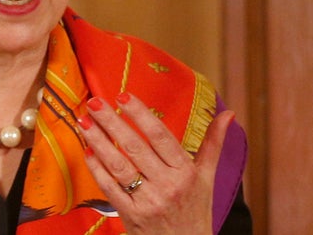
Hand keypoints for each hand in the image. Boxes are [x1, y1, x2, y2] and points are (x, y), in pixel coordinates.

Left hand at [77, 92, 234, 234]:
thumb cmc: (196, 210)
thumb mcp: (207, 178)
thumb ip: (213, 144)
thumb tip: (228, 114)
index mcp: (186, 172)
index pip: (161, 136)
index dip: (141, 115)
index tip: (124, 96)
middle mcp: (168, 186)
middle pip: (135, 147)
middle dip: (112, 122)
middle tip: (95, 102)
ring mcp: (148, 202)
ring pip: (119, 165)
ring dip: (98, 141)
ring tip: (84, 121)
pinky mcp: (131, 215)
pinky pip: (110, 188)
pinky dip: (97, 168)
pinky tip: (87, 150)